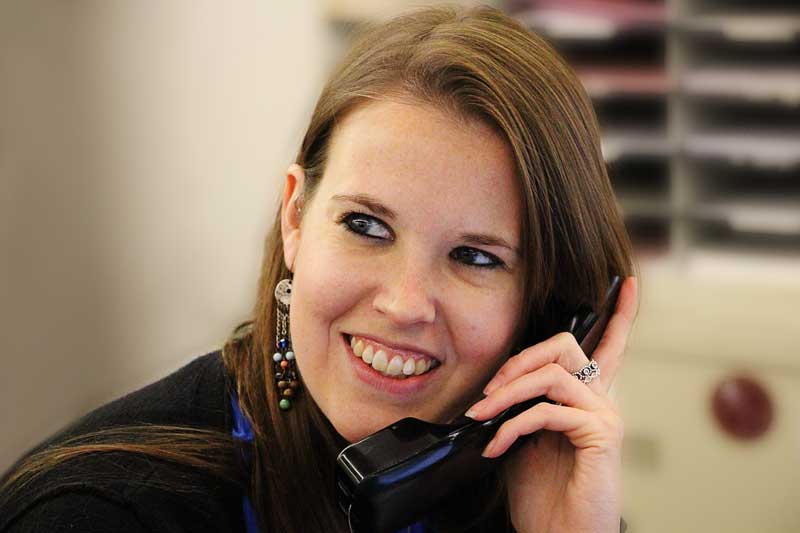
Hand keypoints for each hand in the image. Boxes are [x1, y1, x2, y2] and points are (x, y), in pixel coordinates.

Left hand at [464, 276, 637, 532]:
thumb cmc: (543, 494)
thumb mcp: (524, 439)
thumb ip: (523, 405)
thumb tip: (495, 386)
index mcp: (586, 398)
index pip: (609, 346)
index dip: (621, 313)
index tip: (630, 283)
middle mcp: (602, 401)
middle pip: (566, 345)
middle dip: (519, 359)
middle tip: (489, 390)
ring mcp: (605, 416)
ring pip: (552, 374)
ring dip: (507, 393)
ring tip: (482, 418)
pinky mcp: (600, 435)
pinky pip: (548, 410)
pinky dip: (512, 425)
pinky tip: (497, 446)